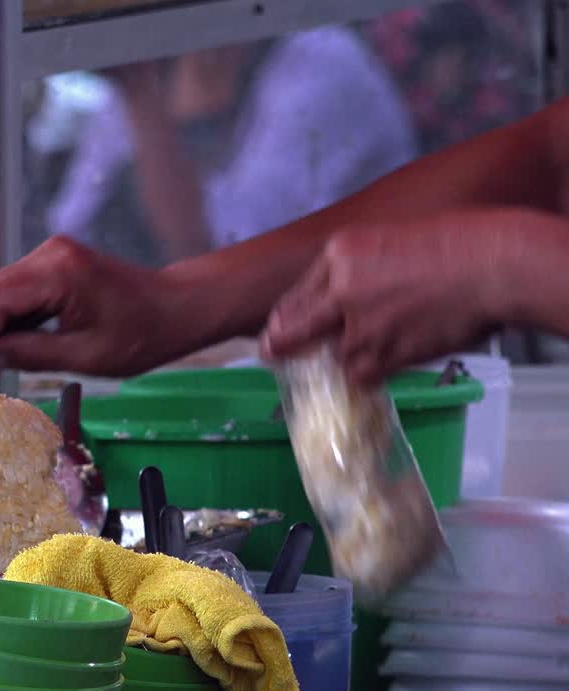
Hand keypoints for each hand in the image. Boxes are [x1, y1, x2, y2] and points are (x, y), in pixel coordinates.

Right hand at [0, 236, 201, 376]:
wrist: (178, 308)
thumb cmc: (144, 334)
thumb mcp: (85, 355)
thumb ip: (28, 354)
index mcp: (59, 271)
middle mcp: (48, 254)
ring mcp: (49, 257)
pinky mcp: (51, 267)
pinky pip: (14, 294)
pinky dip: (4, 321)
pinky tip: (3, 349)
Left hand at [260, 215, 508, 385]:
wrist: (493, 263)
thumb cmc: (455, 245)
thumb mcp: (388, 240)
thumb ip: (356, 269)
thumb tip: (336, 298)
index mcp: (339, 253)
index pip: (297, 294)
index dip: (286, 317)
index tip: (278, 329)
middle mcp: (341, 288)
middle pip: (294, 329)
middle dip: (281, 345)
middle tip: (271, 354)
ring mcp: (362, 323)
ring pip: (333, 357)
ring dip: (342, 360)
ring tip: (361, 355)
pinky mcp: (387, 351)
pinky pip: (362, 375)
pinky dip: (368, 376)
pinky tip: (380, 367)